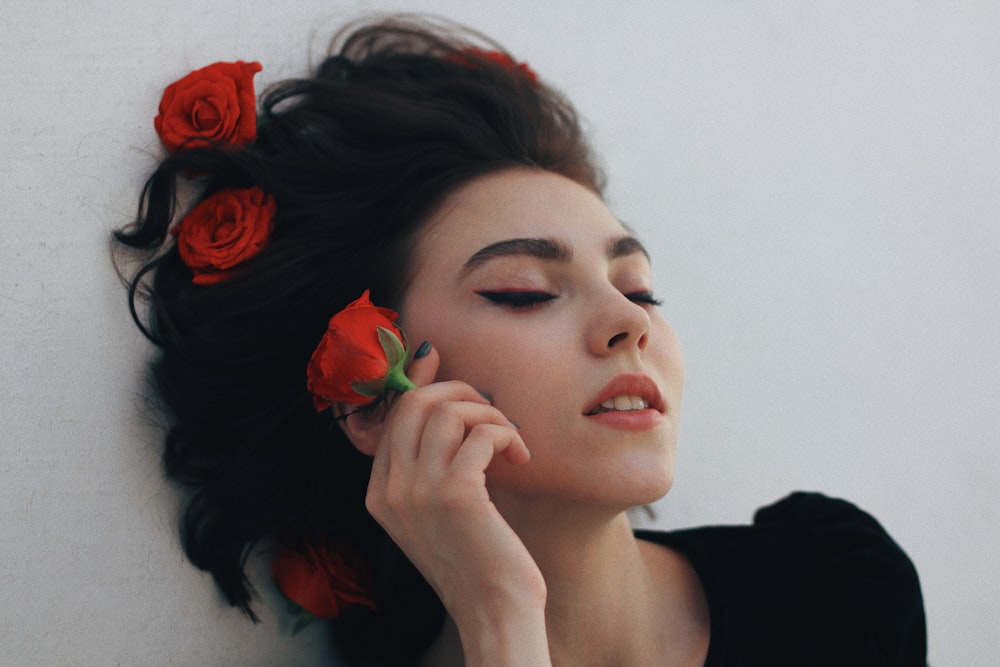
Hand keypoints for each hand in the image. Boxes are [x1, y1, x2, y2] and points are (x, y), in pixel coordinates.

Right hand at [363, 344, 550, 664]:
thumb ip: (432, 458)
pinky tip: (520, 456)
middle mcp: (389, 490)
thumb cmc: (476, 557)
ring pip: (448, 412)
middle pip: (414, 403)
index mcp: (379, 493)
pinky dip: (506, 435)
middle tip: (491, 412)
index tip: (439, 360)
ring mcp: (417, 493)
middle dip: (459, 392)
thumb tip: (437, 385)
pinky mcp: (455, 495)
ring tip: (510, 440)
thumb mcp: (440, 507)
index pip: (393, 415)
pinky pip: (481, 435)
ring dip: (489, 414)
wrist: (494, 611)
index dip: (421, 383)